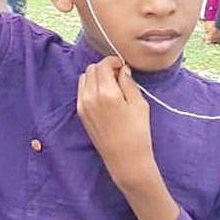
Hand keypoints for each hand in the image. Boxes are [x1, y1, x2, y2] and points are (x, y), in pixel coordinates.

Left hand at [77, 57, 156, 188]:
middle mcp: (90, 96)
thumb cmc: (137, 132)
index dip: (113, 62)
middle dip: (104, 68)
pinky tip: (104, 95)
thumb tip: (122, 69)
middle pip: (91, 69)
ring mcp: (82, 104)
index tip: (122, 66)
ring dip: (96, 76)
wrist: (125, 158)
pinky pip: (81, 91)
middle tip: (119, 76)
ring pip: (84, 78)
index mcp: (106, 92)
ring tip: (112, 86)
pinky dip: (90, 87)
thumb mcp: (139, 104)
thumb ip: (128, 83)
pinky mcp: (80, 113)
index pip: (103, 65)